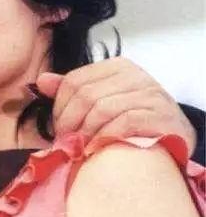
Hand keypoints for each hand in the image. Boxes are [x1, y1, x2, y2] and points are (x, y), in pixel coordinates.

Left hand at [36, 57, 196, 153]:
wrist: (174, 135)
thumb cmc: (133, 118)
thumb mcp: (103, 99)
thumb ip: (72, 90)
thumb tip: (41, 81)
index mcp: (116, 67)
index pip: (74, 82)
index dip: (59, 108)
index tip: (58, 130)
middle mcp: (135, 76)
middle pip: (86, 96)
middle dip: (69, 123)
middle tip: (65, 144)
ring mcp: (150, 94)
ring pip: (102, 110)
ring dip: (85, 134)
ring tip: (79, 149)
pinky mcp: (161, 115)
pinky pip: (124, 123)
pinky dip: (105, 137)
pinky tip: (97, 149)